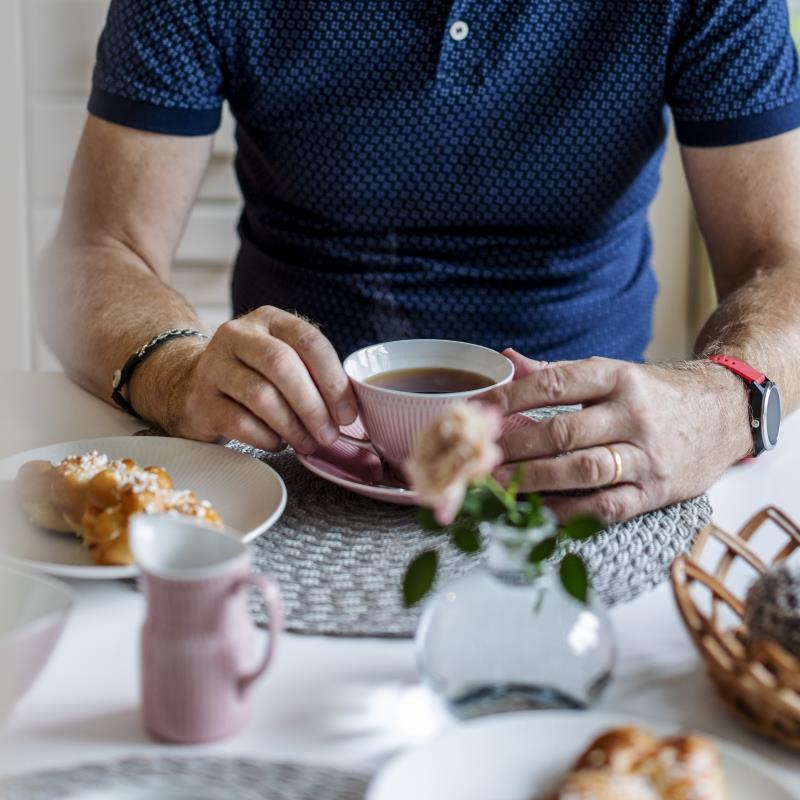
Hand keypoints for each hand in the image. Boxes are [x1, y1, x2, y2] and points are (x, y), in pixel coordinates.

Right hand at [133, 306, 357, 452]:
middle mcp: (238, 335)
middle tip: (330, 434)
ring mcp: (214, 365)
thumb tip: (349, 410)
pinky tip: (278, 443)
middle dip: (312, 405)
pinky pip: (240, 422)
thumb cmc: (253, 375)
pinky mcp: (200, 399)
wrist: (190, 384)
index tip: (348, 413)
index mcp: (269, 320)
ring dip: (292, 426)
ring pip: (261, 396)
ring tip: (308, 443)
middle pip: (282, 366)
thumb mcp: (283, 360)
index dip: (333, 379)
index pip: (308, 341)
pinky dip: (266, 438)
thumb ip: (314, 374)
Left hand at [486, 350, 752, 522]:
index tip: (477, 409)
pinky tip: (538, 511)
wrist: (727, 413)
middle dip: (514, 446)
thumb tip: (506, 358)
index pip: (555, 384)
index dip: (510, 397)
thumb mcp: (615, 373)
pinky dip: (570, 512)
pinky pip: (608, 506)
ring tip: (498, 484)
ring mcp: (647, 455)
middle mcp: (633, 414)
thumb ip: (558, 372)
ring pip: (583, 470)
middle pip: (563, 431)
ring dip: (534, 480)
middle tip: (478, 454)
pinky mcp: (658, 491)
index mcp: (619, 377)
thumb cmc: (658, 394)